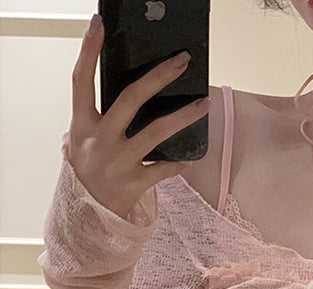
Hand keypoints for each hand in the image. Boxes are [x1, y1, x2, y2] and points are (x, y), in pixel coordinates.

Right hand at [67, 13, 208, 218]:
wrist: (88, 214)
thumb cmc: (90, 169)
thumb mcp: (83, 139)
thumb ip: (99, 115)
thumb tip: (134, 90)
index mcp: (81, 124)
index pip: (81, 80)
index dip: (88, 51)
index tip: (98, 24)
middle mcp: (98, 140)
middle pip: (130, 99)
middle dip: (158, 76)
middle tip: (181, 61)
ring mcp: (117, 162)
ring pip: (156, 132)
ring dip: (184, 116)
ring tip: (204, 102)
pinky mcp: (134, 184)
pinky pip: (163, 169)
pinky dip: (178, 163)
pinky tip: (192, 157)